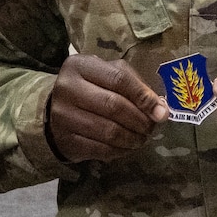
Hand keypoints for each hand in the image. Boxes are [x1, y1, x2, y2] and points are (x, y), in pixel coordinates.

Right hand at [47, 54, 167, 162]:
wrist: (55, 110)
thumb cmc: (91, 88)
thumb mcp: (109, 75)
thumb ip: (135, 86)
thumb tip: (161, 110)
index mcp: (80, 65)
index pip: (119, 79)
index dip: (143, 96)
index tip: (161, 111)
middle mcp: (67, 88)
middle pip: (114, 105)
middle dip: (140, 120)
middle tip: (151, 128)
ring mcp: (63, 116)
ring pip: (109, 131)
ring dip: (132, 138)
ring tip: (141, 138)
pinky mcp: (65, 140)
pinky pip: (100, 149)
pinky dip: (119, 151)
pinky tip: (126, 147)